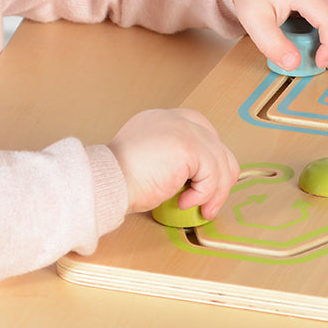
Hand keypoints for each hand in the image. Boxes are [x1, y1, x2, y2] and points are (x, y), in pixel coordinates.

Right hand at [107, 108, 238, 218]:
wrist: (106, 182)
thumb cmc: (118, 180)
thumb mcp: (149, 162)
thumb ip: (171, 159)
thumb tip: (194, 178)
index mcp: (162, 119)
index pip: (201, 129)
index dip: (211, 155)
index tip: (208, 181)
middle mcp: (174, 119)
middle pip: (216, 144)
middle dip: (220, 176)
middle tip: (211, 202)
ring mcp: (183, 129)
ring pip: (221, 162)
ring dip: (216, 192)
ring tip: (202, 209)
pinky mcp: (189, 146)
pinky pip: (212, 175)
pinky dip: (203, 195)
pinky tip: (183, 203)